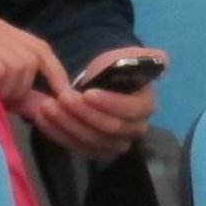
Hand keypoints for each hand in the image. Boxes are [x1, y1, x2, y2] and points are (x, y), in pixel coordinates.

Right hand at [0, 16, 69, 109]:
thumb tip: (61, 101)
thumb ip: (28, 94)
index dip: (55, 72)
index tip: (64, 94)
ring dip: (1, 90)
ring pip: (17, 68)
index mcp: (3, 31)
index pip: (40, 48)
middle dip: (18, 88)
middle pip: (31, 61)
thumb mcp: (1, 92)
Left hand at [21, 45, 162, 158]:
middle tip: (62, 98)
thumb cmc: (112, 66)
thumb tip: (162, 60)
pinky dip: (57, 134)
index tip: (87, 93)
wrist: (96, 79)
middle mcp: (134, 129)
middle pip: (110, 130)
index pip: (131, 111)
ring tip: (48, 106)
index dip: (109, 104)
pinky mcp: (94, 150)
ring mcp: (114, 143)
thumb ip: (148, 57)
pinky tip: (43, 119)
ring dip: (67, 125)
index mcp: (145, 106)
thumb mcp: (130, 56)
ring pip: (92, 141)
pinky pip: (76, 148)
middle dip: (83, 114)